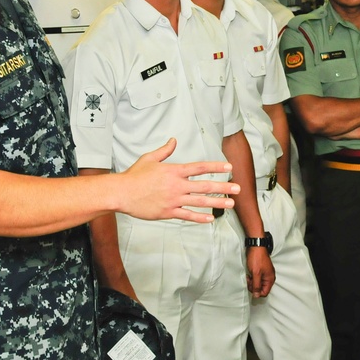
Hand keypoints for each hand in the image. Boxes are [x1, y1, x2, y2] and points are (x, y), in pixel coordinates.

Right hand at [119, 138, 239, 223]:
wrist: (122, 192)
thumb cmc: (134, 175)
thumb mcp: (149, 158)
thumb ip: (164, 151)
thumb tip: (173, 141)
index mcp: (174, 171)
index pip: (200, 167)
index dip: (215, 167)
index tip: (229, 168)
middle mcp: (177, 185)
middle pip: (205, 185)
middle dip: (223, 186)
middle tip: (237, 188)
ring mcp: (173, 199)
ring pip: (199, 201)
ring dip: (217, 203)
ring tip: (230, 204)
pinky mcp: (167, 212)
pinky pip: (187, 215)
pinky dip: (199, 217)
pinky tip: (210, 218)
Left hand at [245, 248, 275, 297]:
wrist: (256, 247)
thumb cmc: (257, 258)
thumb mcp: (256, 273)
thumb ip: (256, 285)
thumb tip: (257, 295)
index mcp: (270, 279)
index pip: (264, 292)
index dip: (257, 292)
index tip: (251, 287)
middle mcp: (269, 277)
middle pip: (261, 289)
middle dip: (253, 286)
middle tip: (249, 280)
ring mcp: (265, 274)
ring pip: (258, 284)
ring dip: (252, 282)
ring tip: (249, 276)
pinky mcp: (261, 271)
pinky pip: (257, 278)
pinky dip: (252, 278)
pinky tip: (249, 274)